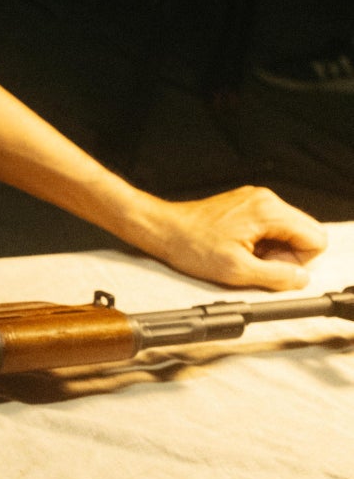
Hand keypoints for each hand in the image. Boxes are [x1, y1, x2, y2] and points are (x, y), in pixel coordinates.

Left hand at [140, 186, 327, 289]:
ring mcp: (255, 200)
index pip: (316, 239)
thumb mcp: (236, 270)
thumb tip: (302, 279)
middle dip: (288, 255)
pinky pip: (270, 227)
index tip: (272, 268)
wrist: (162, 229)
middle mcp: (266, 200)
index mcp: (269, 212)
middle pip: (305, 233)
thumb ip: (277, 276)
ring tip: (244, 255)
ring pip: (288, 231)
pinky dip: (261, 242)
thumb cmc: (191, 246)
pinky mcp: (245, 205)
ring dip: (273, 250)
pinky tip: (239, 248)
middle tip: (257, 263)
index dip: (299, 261)